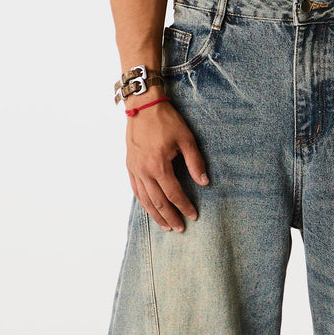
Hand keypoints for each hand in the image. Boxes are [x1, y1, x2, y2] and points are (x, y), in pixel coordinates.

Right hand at [125, 96, 209, 231]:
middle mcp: (144, 171)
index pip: (174, 194)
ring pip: (145, 200)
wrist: (143, 106)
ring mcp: (134, 169)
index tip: (193, 215)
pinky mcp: (129, 166)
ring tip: (166, 226)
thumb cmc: (166, 120)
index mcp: (158, 165)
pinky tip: (151, 210)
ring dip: (156, 215)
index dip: (184, 207)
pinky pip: (136, 190)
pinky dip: (144, 203)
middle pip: (158, 202)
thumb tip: (204, 182)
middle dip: (170, 217)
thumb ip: (195, 162)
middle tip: (180, 228)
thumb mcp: (186, 139)